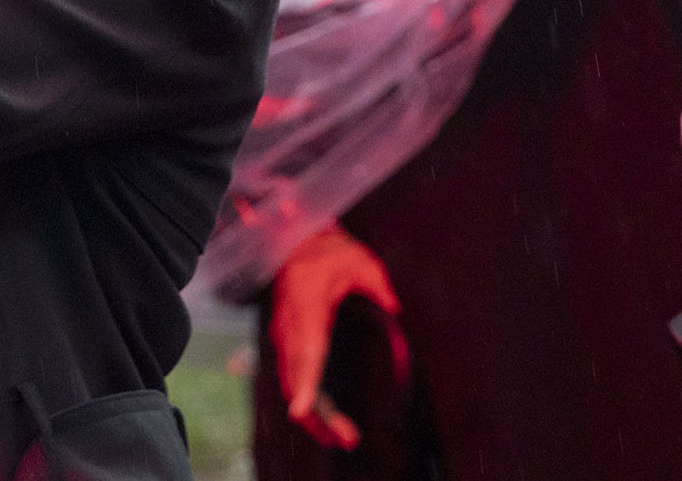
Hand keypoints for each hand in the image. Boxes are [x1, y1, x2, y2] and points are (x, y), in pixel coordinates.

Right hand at [268, 225, 407, 450]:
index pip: (305, 349)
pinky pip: (292, 376)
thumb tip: (397, 313)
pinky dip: (307, 400)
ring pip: (290, 381)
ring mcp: (284, 333)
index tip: (301, 412)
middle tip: (346, 440)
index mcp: (307, 304)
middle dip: (315, 414)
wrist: (296, 242)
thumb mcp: (361, 262)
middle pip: (294, 376)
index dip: (304, 383)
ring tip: (342, 438)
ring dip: (312, 413)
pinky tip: (327, 419)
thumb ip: (378, 288)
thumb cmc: (329, 251)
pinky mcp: (287, 341)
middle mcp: (290, 324)